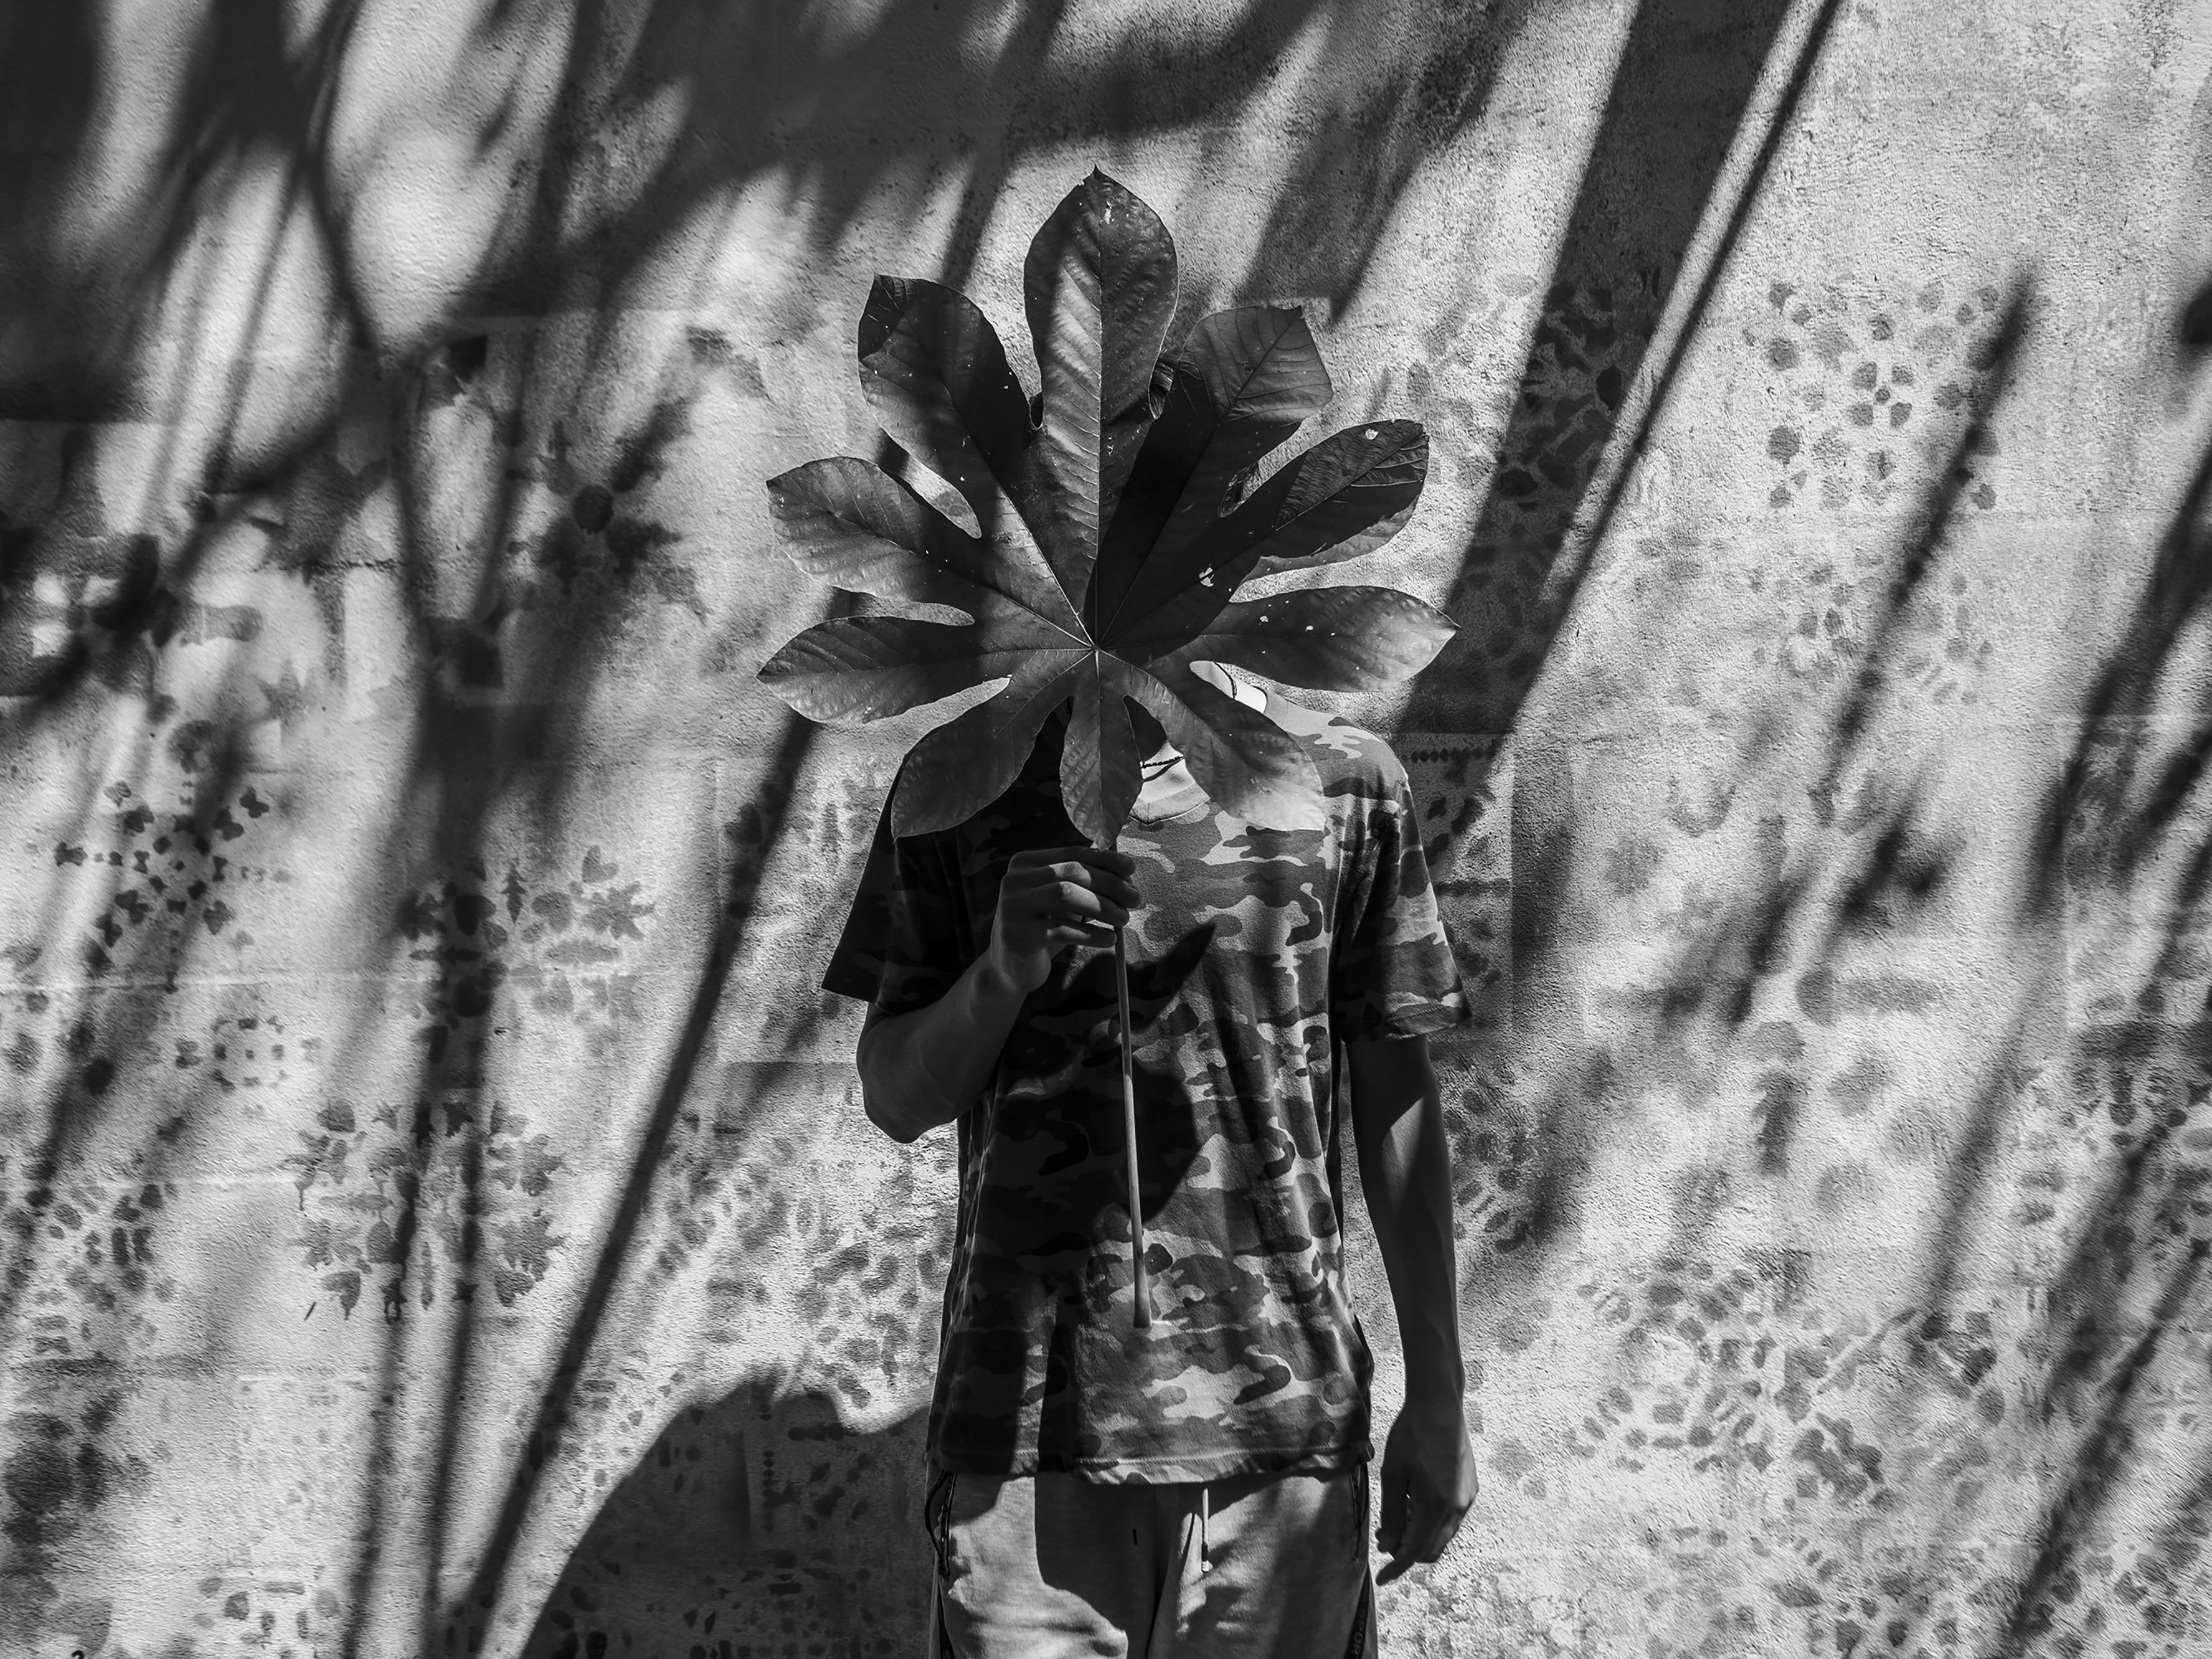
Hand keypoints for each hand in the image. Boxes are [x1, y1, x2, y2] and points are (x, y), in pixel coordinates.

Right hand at [984, 846, 1139, 994]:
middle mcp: (1014, 880)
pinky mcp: (1018, 935)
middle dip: (1109, 884)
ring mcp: (1012, 907)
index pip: (1072, 854)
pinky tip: (1109, 939)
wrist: (1011, 967)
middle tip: (1134, 899)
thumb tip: (1126, 873)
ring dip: (1102, 906)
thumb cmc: (1043, 928)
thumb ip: (1084, 882)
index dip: (1105, 860)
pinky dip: (1091, 934)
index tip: (1131, 868)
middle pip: (1071, 872)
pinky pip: (1062, 929)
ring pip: (1065, 895)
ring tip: (1123, 919)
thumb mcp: (1060, 899)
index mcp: (1025, 863)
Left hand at [1374, 1392, 1476, 1584]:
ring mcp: (1468, 1498)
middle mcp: (1458, 1507)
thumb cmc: (1411, 1435)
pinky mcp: (1470, 1488)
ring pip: (1443, 1534)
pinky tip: (1415, 1500)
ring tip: (1397, 1515)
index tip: (1383, 1578)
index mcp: (1437, 1505)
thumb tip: (1390, 1546)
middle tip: (1384, 1538)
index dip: (1397, 1567)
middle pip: (1432, 1548)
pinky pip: (1451, 1518)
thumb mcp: (1393, 1474)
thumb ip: (1393, 1514)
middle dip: (1408, 1551)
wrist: (1440, 1405)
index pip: (1415, 1550)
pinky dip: (1432, 1521)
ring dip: (1420, 1535)